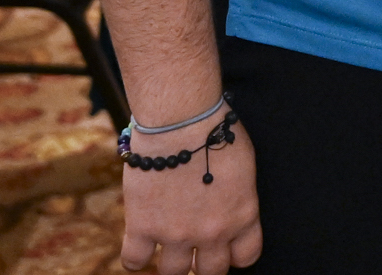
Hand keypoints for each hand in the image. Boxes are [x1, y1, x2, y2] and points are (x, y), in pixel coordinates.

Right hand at [120, 117, 261, 271]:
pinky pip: (134, 261)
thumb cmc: (216, 133)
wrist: (181, 122)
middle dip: (205, 262)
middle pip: (211, 272)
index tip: (227, 247)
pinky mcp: (142, 228)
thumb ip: (239, 198)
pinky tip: (141, 245)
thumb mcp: (244, 168)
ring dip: (173, 262)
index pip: (246, 257)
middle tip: (197, 247)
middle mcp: (212, 233)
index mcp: (242, 216)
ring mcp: (176, 235)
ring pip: (174, 273)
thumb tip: (229, 209)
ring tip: (171, 245)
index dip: (236, 254)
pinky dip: (135, 257)